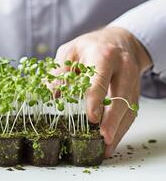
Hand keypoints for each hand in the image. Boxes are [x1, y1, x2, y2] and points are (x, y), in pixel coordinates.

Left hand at [55, 27, 151, 156]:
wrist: (120, 40)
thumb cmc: (91, 46)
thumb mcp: (70, 50)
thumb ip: (60, 70)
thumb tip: (52, 93)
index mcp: (104, 56)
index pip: (101, 80)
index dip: (96, 99)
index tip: (92, 117)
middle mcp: (123, 68)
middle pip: (121, 96)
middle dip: (113, 119)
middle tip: (103, 137)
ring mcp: (132, 81)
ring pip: (129, 107)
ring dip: (118, 129)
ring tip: (107, 147)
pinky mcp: (135, 91)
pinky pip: (131, 112)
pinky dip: (122, 128)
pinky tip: (112, 141)